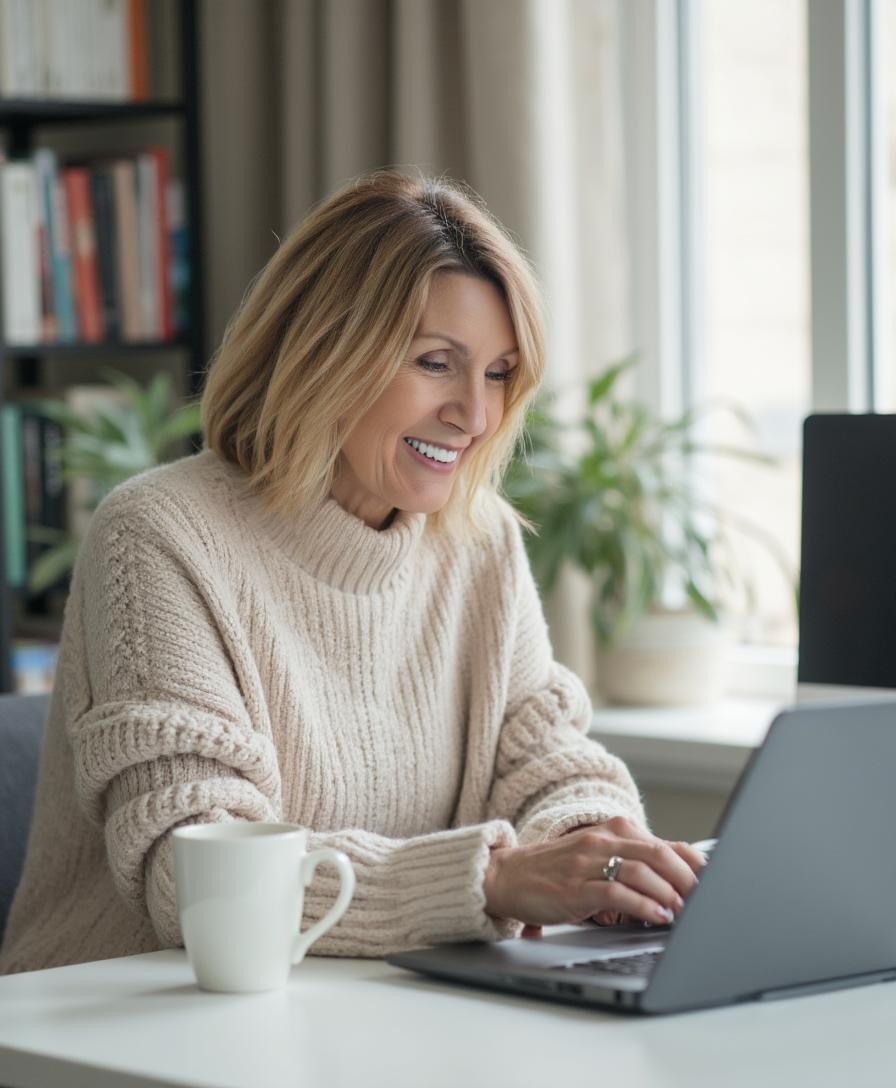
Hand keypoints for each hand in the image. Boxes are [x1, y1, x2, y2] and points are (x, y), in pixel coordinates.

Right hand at [484, 816, 705, 929]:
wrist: (508, 875)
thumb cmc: (558, 870)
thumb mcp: (598, 858)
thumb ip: (633, 863)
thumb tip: (679, 881)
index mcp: (613, 831)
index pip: (666, 843)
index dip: (696, 864)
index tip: (716, 883)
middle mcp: (603, 841)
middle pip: (659, 855)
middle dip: (689, 880)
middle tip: (705, 901)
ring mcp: (588, 863)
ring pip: (642, 872)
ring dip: (669, 894)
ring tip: (683, 912)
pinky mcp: (575, 888)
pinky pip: (616, 893)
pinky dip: (642, 905)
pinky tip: (656, 916)